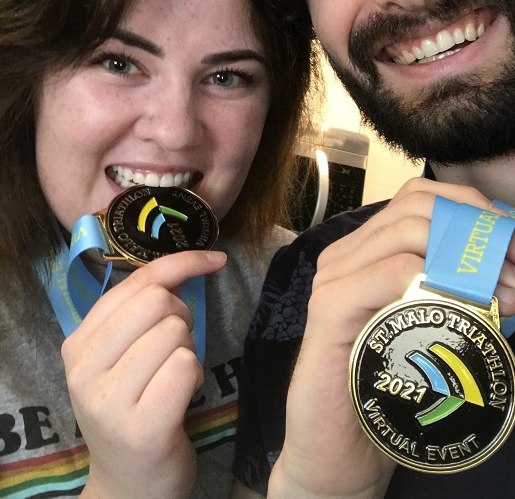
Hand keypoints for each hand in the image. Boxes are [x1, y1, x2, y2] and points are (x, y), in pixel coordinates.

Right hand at [62, 250, 226, 498]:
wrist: (129, 485)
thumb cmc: (134, 408)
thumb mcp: (122, 357)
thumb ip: (141, 311)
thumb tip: (189, 263)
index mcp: (78, 343)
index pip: (136, 281)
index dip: (182, 263)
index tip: (214, 259)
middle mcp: (84, 369)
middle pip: (159, 302)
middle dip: (182, 317)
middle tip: (175, 349)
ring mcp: (109, 400)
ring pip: (175, 333)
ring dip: (188, 351)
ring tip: (171, 380)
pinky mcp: (142, 426)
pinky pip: (185, 365)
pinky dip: (194, 375)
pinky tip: (180, 398)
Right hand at [269, 178, 514, 497]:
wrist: (336, 453)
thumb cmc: (384, 391)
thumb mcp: (428, 329)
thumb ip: (457, 293)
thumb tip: (514, 270)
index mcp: (366, 251)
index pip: (422, 198)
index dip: (477, 211)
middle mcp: (346, 255)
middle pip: (420, 208)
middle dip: (484, 237)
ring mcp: (333, 278)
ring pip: (408, 233)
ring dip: (471, 261)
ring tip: (507, 301)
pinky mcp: (328, 310)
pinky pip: (388, 271)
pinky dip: (432, 277)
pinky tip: (462, 304)